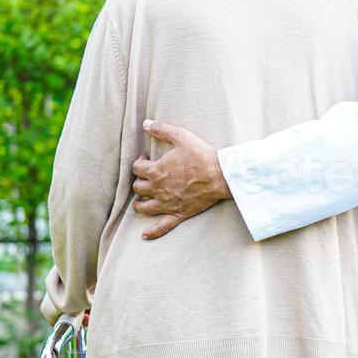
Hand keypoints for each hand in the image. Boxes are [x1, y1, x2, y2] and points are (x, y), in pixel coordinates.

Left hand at [130, 120, 231, 239]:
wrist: (221, 175)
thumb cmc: (201, 155)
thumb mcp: (181, 136)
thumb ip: (161, 129)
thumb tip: (145, 123)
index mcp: (156, 171)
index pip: (137, 168)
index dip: (138, 162)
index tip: (145, 159)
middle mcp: (158, 189)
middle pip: (138, 188)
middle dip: (139, 181)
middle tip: (147, 177)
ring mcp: (167, 204)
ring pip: (144, 207)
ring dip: (140, 203)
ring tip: (141, 199)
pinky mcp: (179, 214)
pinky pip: (162, 227)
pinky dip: (152, 232)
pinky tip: (145, 235)